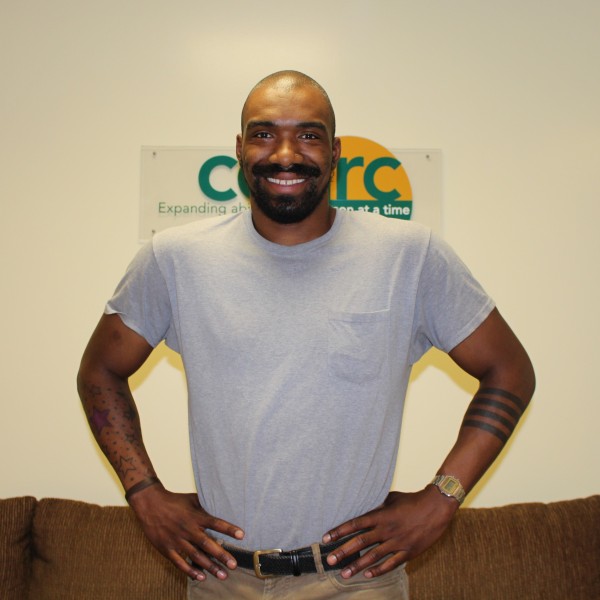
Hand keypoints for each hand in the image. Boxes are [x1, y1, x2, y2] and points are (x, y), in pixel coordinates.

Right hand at [128, 484, 244, 580]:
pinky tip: (201, 577)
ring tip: (222, 575)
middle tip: (233, 565)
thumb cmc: (174, 501)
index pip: (215, 523)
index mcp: (195, 516)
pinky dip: (190, 571)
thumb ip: (206, 505)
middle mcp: (188, 529)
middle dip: (221, 555)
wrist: (150, 504)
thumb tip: (222, 504)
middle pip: (207, 544)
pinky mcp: (167, 549)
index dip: (228, 529)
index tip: (241, 535)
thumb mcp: (192, 499)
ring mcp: (177, 540)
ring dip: (209, 567)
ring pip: (196, 556)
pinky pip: (180, 563)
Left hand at [322, 486, 457, 578]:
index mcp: (381, 515)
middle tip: (329, 560)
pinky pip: (391, 564)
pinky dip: (379, 570)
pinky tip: (367, 575)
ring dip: (357, 565)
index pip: (355, 524)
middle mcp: (386, 530)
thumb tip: (366, 507)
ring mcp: (397, 542)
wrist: (436, 507)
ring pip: (373, 557)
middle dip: (343, 552)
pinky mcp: (408, 552)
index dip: (339, 531)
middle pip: (360, 542)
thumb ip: (377, 505)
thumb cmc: (412, 500)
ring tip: (344, 574)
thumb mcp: (391, 498)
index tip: (326, 538)